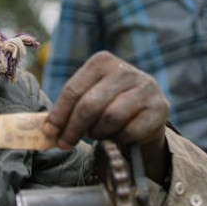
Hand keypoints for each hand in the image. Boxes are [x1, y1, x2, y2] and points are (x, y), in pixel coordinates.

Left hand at [42, 51, 169, 180]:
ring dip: (98, 133)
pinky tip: (116, 137)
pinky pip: (131, 131)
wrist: (146, 112)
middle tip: (65, 144)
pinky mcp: (161, 107)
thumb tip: (46, 131)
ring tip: (96, 135)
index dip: (58, 114)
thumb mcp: (89, 97)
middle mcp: (125, 70)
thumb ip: (68, 109)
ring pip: (110, 118)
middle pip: (90, 105)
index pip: (73, 90)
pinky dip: (119, 139)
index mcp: (102, 61)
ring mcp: (146, 87)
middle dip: (73, 128)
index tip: (49, 132)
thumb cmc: (108, 104)